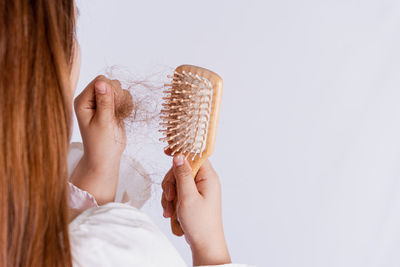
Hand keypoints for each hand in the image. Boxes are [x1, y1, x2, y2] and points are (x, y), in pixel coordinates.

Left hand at [70, 75, 127, 204]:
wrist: (105, 157)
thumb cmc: (100, 143)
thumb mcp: (103, 122)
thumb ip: (104, 102)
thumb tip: (102, 82)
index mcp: (82, 101)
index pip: (100, 81)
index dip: (110, 90)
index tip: (113, 105)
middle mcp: (91, 99)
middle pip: (110, 82)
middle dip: (118, 95)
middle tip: (115, 112)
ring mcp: (101, 103)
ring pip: (119, 89)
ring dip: (123, 101)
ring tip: (118, 115)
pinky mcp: (111, 107)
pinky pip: (124, 97)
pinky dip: (126, 105)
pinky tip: (122, 116)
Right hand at [161, 155, 230, 265]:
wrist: (205, 244)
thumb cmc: (200, 223)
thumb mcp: (188, 197)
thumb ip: (182, 174)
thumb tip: (178, 155)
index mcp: (208, 177)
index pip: (195, 155)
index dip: (181, 153)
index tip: (166, 151)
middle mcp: (205, 181)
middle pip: (181, 169)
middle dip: (171, 183)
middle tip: (170, 197)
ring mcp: (199, 190)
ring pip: (177, 182)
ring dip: (170, 195)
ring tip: (170, 210)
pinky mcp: (193, 198)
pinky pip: (178, 192)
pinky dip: (172, 201)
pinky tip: (171, 213)